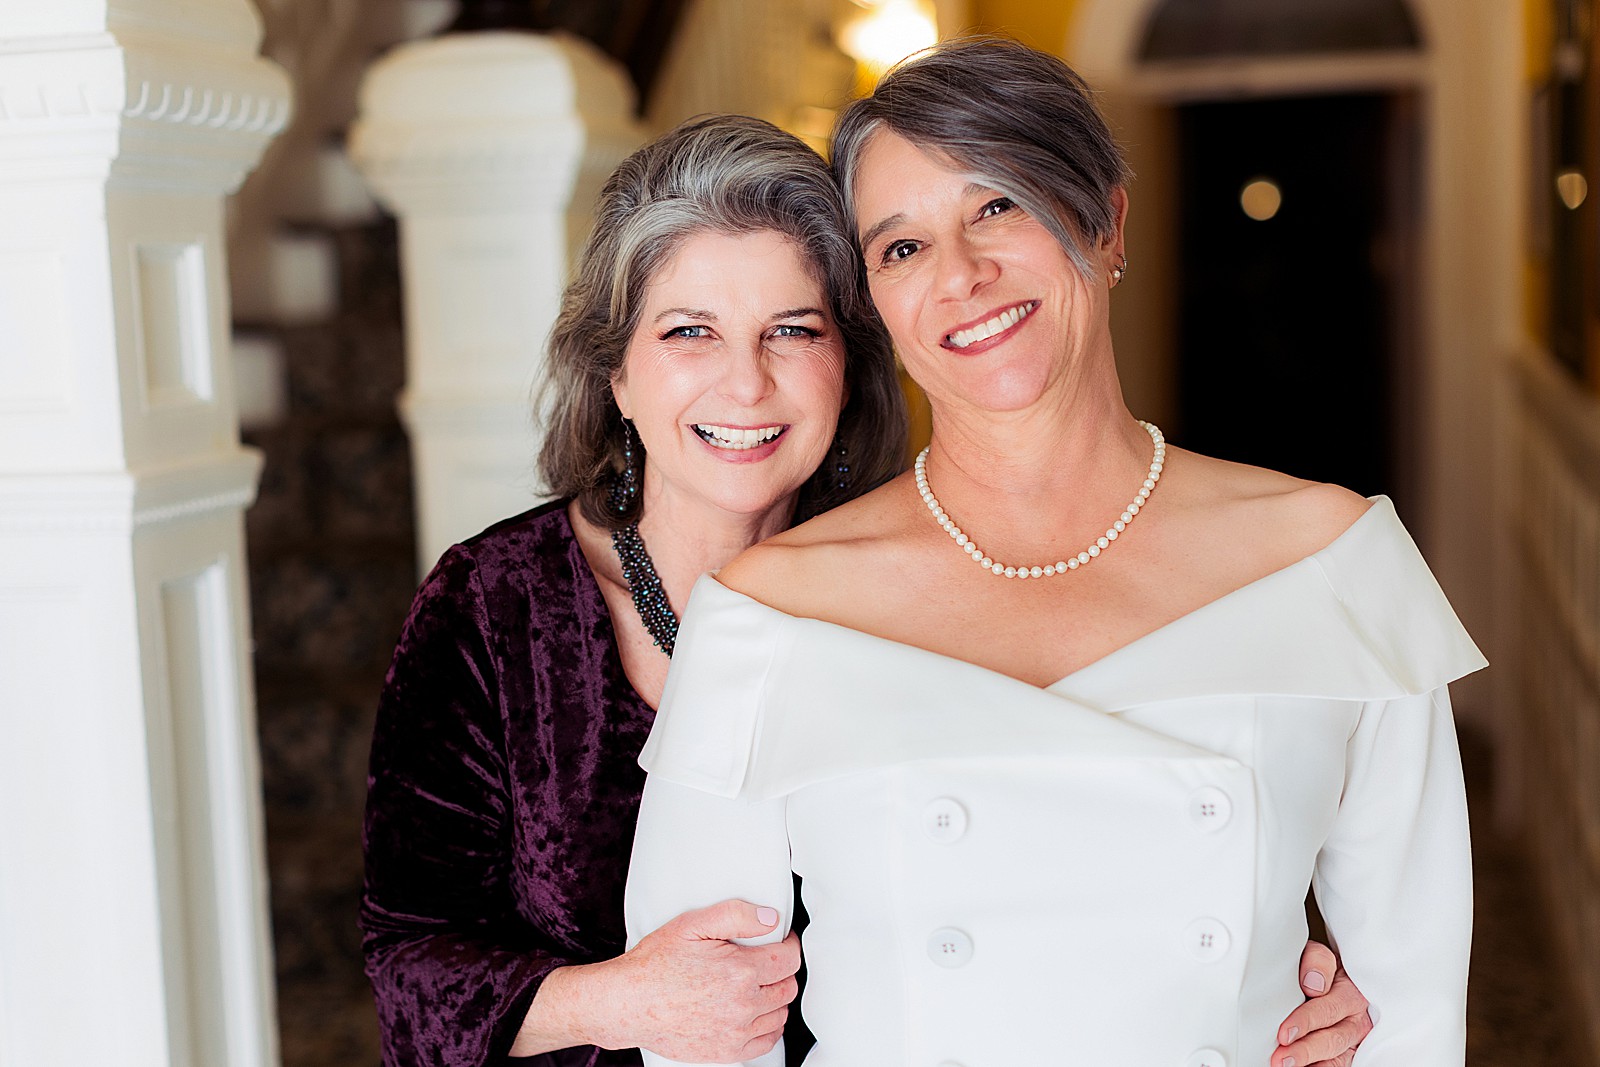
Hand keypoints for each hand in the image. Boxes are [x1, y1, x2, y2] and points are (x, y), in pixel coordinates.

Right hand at [589, 899, 799, 1061]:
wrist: (629, 1003)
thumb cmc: (656, 963)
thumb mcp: (693, 925)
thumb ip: (736, 915)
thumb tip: (772, 919)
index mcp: (740, 971)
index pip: (790, 959)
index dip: (789, 945)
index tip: (781, 941)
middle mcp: (743, 1004)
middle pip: (788, 987)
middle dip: (782, 971)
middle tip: (766, 961)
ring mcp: (736, 1032)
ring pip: (780, 1014)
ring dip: (775, 998)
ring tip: (758, 985)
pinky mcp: (728, 1051)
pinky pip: (767, 1040)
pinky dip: (768, 1026)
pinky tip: (755, 1013)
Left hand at [1270, 941, 1373, 1066]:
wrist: (1336, 976)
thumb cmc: (1321, 968)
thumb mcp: (1318, 955)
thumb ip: (1316, 962)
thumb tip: (1314, 984)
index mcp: (1352, 992)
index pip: (1328, 1009)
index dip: (1305, 1022)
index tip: (1283, 1032)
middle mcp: (1357, 1019)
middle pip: (1333, 1039)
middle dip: (1305, 1050)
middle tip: (1280, 1058)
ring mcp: (1354, 1039)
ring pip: (1336, 1057)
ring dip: (1311, 1063)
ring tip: (1286, 1066)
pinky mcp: (1348, 1053)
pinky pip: (1337, 1065)